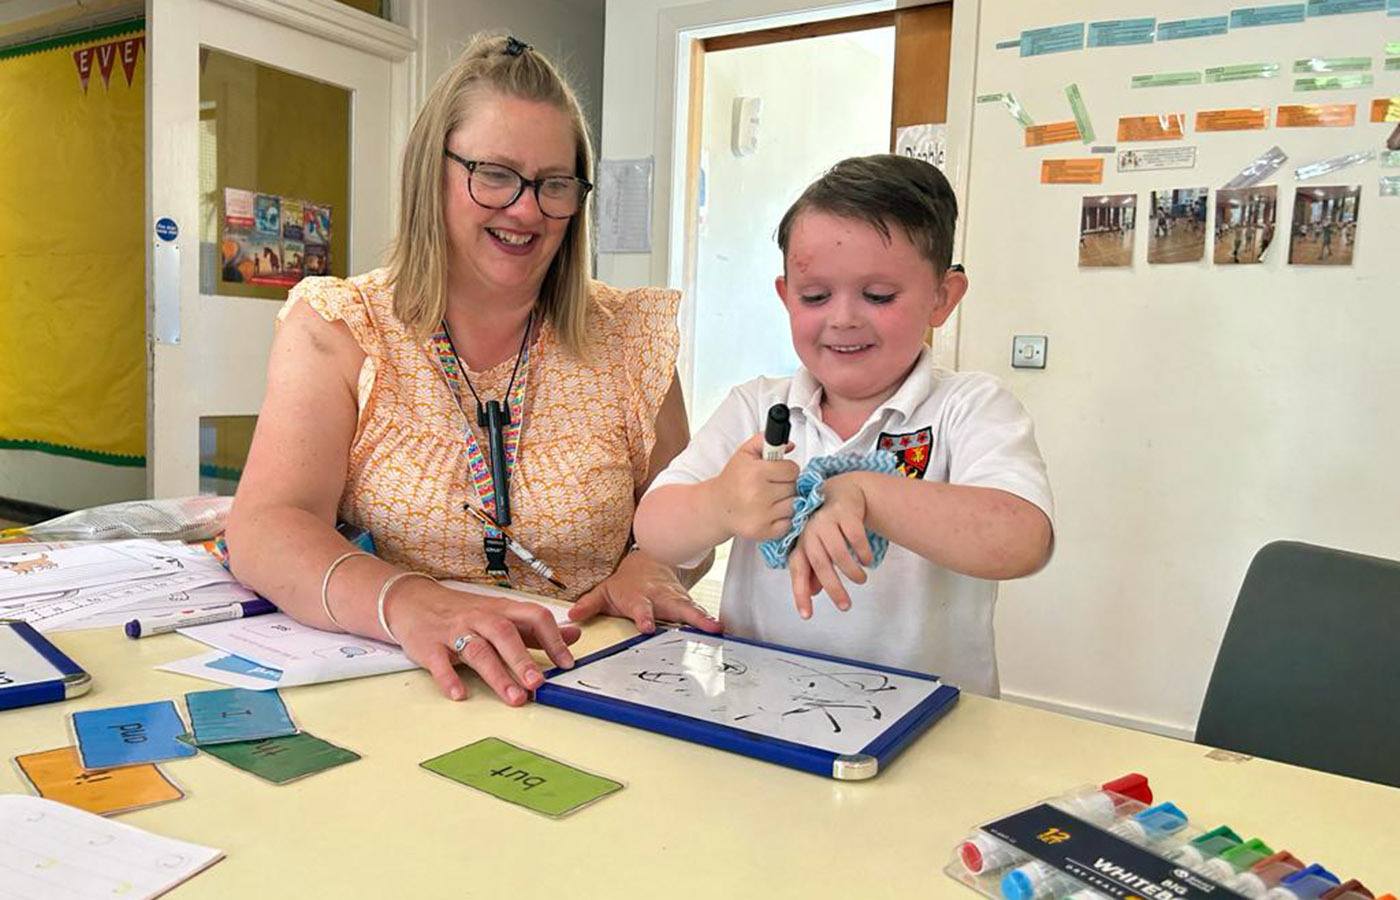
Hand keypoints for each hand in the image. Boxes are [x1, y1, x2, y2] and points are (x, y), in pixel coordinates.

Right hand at [389, 582, 580, 703]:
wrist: (413, 601)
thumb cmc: (464, 612)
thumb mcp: (501, 614)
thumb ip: (535, 629)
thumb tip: (575, 635)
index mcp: (501, 610)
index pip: (534, 617)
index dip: (553, 639)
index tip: (567, 663)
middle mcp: (480, 618)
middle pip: (505, 634)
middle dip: (523, 659)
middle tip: (538, 683)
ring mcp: (454, 631)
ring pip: (478, 651)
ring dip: (497, 675)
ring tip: (514, 697)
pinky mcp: (429, 646)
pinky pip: (439, 663)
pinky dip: (449, 679)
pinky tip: (460, 694)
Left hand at [569, 548, 721, 633]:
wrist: (650, 561)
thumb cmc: (626, 583)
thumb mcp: (605, 590)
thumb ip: (590, 604)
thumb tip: (573, 615)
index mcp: (639, 596)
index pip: (641, 607)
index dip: (644, 616)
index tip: (647, 626)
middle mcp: (660, 597)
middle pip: (674, 606)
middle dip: (686, 616)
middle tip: (698, 627)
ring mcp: (676, 599)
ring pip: (691, 608)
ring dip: (704, 618)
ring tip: (717, 629)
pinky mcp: (687, 603)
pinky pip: (699, 612)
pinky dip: (710, 619)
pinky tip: (721, 629)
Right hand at [713, 432, 797, 540]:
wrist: (717, 507)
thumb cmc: (733, 479)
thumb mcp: (745, 453)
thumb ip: (766, 440)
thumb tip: (790, 445)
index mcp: (755, 472)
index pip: (792, 470)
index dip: (786, 469)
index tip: (777, 472)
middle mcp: (758, 495)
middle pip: (794, 488)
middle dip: (787, 485)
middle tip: (773, 486)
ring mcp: (761, 516)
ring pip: (794, 506)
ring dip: (786, 502)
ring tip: (772, 499)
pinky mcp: (763, 532)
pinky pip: (789, 524)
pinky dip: (783, 519)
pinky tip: (771, 513)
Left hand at [789, 472, 873, 618]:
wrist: (843, 491)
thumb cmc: (828, 525)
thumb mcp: (819, 546)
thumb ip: (815, 569)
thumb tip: (812, 592)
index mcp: (801, 542)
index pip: (798, 570)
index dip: (800, 593)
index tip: (807, 615)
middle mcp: (810, 531)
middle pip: (820, 564)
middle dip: (833, 588)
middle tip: (846, 606)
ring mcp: (827, 520)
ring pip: (838, 552)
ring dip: (852, 571)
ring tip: (861, 579)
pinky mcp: (845, 512)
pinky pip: (855, 537)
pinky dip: (863, 553)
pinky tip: (867, 560)